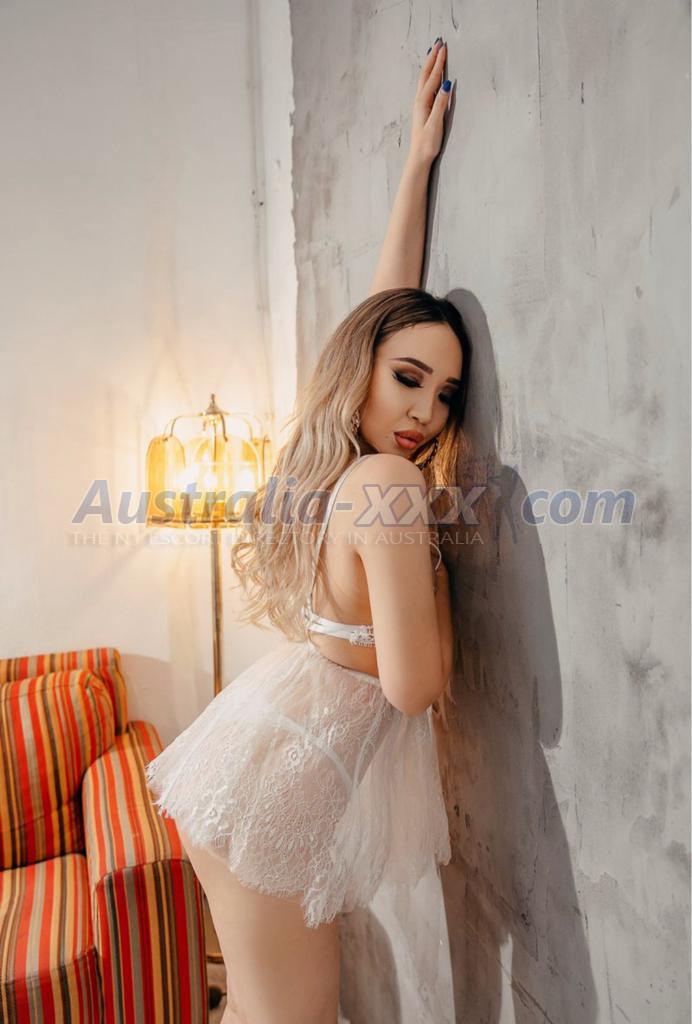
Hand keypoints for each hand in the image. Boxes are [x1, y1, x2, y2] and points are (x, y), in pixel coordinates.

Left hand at [409, 39, 451, 168]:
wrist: (418, 157)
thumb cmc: (427, 143)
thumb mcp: (435, 123)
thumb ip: (441, 103)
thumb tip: (447, 84)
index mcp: (423, 102)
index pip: (433, 77)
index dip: (439, 62)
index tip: (444, 47)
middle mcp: (419, 101)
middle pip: (426, 74)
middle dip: (432, 58)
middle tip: (438, 42)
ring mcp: (420, 105)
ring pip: (425, 79)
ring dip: (430, 65)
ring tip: (434, 53)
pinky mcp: (422, 110)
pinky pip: (426, 87)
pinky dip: (429, 76)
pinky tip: (432, 76)